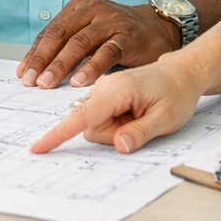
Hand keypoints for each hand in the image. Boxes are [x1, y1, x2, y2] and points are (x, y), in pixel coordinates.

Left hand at [17, 0, 179, 88]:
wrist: (159, 27)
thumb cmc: (119, 33)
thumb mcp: (90, 32)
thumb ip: (68, 46)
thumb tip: (38, 70)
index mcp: (78, 8)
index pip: (50, 31)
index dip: (34, 53)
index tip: (22, 73)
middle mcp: (93, 10)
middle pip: (60, 35)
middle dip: (42, 60)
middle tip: (31, 81)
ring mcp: (111, 22)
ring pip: (80, 43)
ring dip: (61, 65)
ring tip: (48, 83)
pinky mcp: (128, 36)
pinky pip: (107, 52)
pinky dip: (91, 68)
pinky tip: (80, 81)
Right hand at [29, 58, 203, 154]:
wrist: (182, 73)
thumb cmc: (177, 93)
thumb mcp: (167, 118)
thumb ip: (140, 133)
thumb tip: (119, 146)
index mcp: (117, 90)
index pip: (82, 118)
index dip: (59, 135)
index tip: (39, 147)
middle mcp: (104, 87)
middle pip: (92, 127)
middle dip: (114, 134)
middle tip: (142, 122)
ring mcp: (102, 89)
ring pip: (96, 125)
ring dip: (117, 128)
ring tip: (140, 114)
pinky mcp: (104, 94)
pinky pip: (101, 118)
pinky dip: (116, 121)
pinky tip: (134, 111)